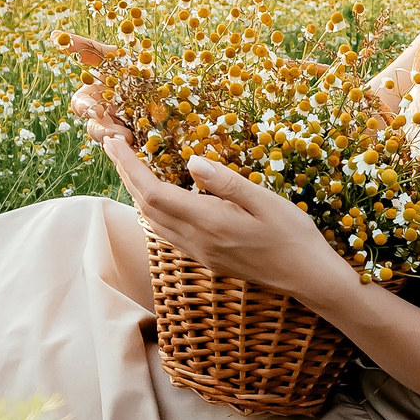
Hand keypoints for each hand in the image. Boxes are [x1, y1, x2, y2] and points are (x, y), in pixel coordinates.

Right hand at [59, 34, 133, 146]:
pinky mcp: (138, 142)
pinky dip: (134, 151)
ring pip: (110, 142)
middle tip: (118, 133)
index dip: (85, 108)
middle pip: (93, 129)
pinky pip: (131, 151)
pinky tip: (141, 146)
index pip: (80, 105)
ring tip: (130, 139)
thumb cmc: (134, 68)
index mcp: (94, 97)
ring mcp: (120, 130)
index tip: (97, 110)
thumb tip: (52, 34)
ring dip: (117, 141)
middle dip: (103, 131)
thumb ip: (86, 48)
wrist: (167, 84)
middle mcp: (104, 116)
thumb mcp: (114, 55)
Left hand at [97, 139, 349, 303]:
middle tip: (112, 144)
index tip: (116, 142)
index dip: (130, 167)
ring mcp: (200, 253)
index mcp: (209, 223)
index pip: (154, 193)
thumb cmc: (293, 235)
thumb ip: (227, 182)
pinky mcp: (207, 258)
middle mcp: (197, 241)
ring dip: (136, 193)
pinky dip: (153, 210)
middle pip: (146, 207)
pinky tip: (157, 197)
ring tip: (128, 166)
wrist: (307, 277)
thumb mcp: (266, 201)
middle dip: (126, 175)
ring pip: (153, 222)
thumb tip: (192, 161)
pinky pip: (168, 232)